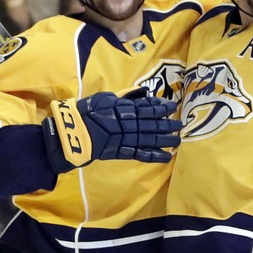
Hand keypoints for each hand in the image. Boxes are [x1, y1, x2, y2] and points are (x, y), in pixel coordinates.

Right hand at [42, 88, 181, 172]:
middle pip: (151, 124)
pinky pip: (140, 154)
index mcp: (123, 108)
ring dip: (165, 140)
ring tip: (178, 141)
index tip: (171, 107)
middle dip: (167, 124)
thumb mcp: (105, 98)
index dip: (160, 107)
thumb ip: (124, 97)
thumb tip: (142, 94)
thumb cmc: (86, 112)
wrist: (71, 133)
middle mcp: (127, 123)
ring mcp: (125, 138)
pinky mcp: (121, 152)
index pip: (146, 107)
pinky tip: (167, 157)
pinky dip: (154, 156)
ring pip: (149, 139)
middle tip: (181, 124)